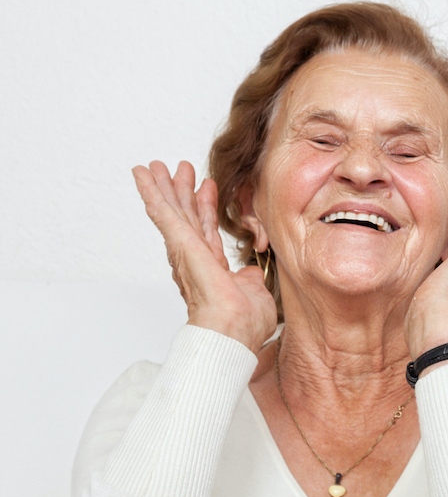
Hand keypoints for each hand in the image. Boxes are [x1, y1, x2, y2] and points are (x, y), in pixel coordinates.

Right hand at [133, 160, 276, 350]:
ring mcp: (185, 252)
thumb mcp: (255, 293)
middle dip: (181, 191)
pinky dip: (151, 193)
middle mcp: (194, 259)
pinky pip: (162, 214)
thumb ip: (250, 279)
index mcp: (212, 269)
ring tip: (156, 166)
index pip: (207, 231)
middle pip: (185, 217)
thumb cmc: (244, 323)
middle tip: (176, 168)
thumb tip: (251, 273)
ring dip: (164, 187)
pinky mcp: (180, 244)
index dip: (206, 207)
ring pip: (172, 211)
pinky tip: (142, 176)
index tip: (206, 186)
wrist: (233, 330)